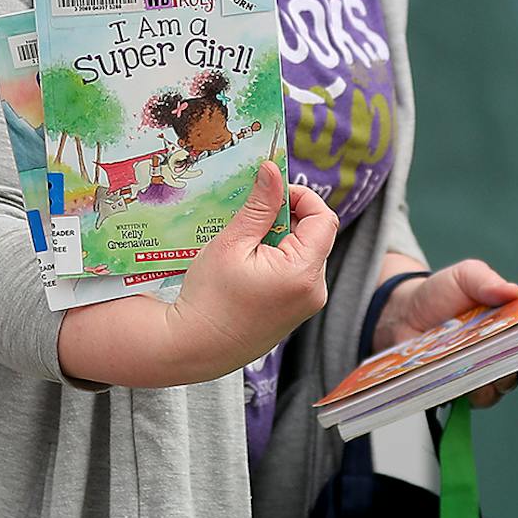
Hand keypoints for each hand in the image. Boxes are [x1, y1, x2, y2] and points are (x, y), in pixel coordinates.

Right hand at [156, 162, 338, 384]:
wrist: (194, 347)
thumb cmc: (208, 297)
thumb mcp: (232, 243)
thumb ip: (259, 205)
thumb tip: (272, 170)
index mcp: (303, 272)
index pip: (323, 218)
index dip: (301, 197)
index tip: (271, 191)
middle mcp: (315, 291)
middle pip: (316, 235)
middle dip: (288, 218)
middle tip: (252, 217)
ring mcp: (307, 305)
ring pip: (306, 253)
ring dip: (281, 239)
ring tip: (246, 244)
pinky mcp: (296, 312)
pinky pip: (297, 274)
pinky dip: (278, 260)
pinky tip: (249, 265)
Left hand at [371, 258, 517, 407]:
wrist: (406, 313)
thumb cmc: (441, 293)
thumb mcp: (465, 276)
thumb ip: (486, 280)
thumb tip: (513, 291)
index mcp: (512, 325)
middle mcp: (502, 353)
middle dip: (512, 362)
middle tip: (496, 349)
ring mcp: (482, 374)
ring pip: (497, 388)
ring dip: (486, 379)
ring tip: (468, 361)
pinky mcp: (460, 388)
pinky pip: (469, 398)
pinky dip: (462, 389)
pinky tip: (450, 372)